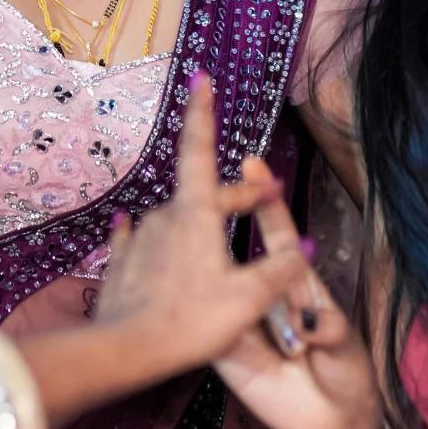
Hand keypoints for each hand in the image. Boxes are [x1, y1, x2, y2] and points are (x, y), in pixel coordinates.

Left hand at [92, 74, 310, 371]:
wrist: (125, 349)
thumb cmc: (192, 321)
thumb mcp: (249, 299)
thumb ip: (280, 270)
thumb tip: (305, 247)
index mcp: (196, 213)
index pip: (200, 150)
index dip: (203, 112)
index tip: (201, 78)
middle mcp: (165, 215)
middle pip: (204, 193)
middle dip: (236, 195)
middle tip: (265, 202)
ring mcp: (140, 238)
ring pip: (176, 219)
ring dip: (199, 224)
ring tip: (218, 247)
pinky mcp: (121, 262)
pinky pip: (136, 237)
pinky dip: (145, 232)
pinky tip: (132, 226)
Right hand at [209, 185, 385, 428]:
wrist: (337, 424)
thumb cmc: (349, 374)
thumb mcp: (346, 346)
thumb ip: (328, 330)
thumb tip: (305, 326)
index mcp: (300, 287)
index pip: (281, 238)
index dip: (267, 203)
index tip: (253, 164)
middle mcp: (268, 299)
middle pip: (244, 256)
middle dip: (227, 219)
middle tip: (211, 186)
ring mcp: (246, 326)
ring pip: (223, 290)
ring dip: (207, 265)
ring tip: (190, 234)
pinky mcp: (230, 356)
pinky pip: (213, 332)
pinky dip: (203, 316)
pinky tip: (186, 296)